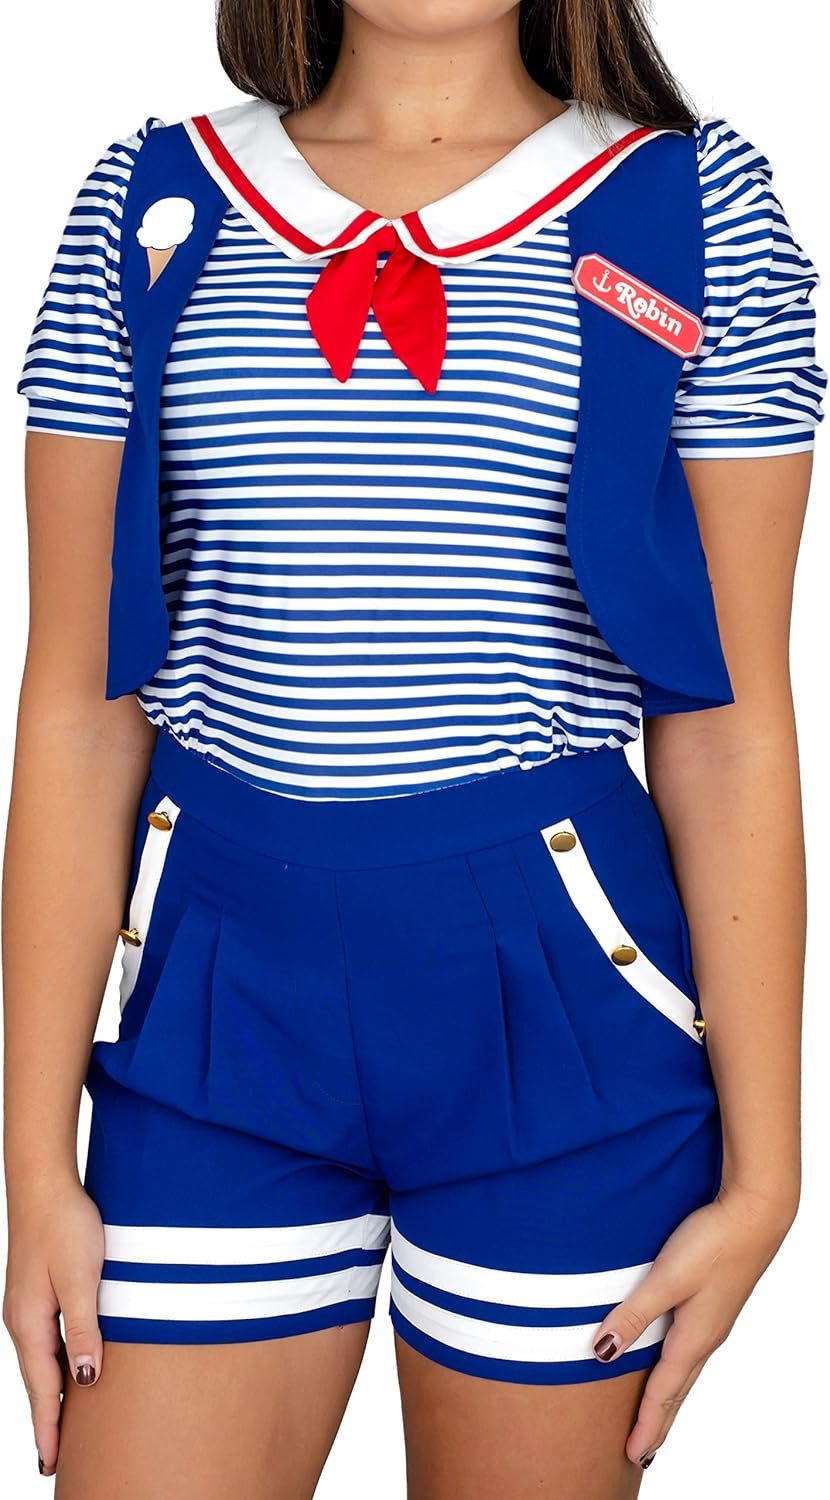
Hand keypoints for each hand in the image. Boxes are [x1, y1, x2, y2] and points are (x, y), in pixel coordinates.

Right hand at [3, 1175, 104, 1476]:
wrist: (44, 1182)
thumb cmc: (64, 1224)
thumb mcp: (81, 1278)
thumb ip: (85, 1329)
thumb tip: (86, 1380)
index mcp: (30, 1323)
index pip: (42, 1388)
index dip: (49, 1426)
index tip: (49, 1463)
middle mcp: (23, 1320)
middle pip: (36, 1381)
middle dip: (45, 1420)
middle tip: (51, 1460)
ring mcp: (27, 1306)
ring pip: (40, 1361)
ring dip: (49, 1395)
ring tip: (59, 1426)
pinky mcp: (37, 1291)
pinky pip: (45, 1341)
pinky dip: (53, 1365)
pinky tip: (65, 1370)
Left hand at [591, 1181, 797, 1468]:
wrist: (756, 1214)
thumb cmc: (712, 1243)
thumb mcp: (665, 1279)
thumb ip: (633, 1314)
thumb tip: (603, 1353)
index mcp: (694, 1338)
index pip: (664, 1393)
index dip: (647, 1424)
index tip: (634, 1454)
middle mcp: (706, 1336)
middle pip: (677, 1390)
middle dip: (659, 1421)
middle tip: (643, 1451)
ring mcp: (713, 1320)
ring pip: (685, 1371)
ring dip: (669, 1397)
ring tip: (656, 1417)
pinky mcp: (715, 1302)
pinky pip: (691, 1350)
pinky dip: (678, 1371)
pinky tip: (674, 1362)